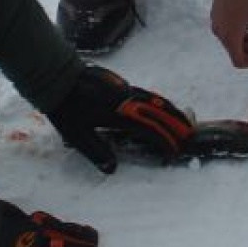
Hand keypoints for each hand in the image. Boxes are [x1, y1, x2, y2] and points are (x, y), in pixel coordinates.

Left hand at [46, 65, 194, 171]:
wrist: (57, 77)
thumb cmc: (66, 108)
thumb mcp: (78, 135)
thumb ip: (96, 152)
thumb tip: (112, 169)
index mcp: (119, 114)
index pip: (150, 129)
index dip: (164, 140)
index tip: (173, 151)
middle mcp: (127, 100)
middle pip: (159, 111)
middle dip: (176, 124)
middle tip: (190, 135)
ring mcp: (124, 89)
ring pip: (154, 100)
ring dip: (170, 111)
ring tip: (182, 120)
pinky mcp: (120, 83)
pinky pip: (146, 94)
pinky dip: (158, 102)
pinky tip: (159, 108)